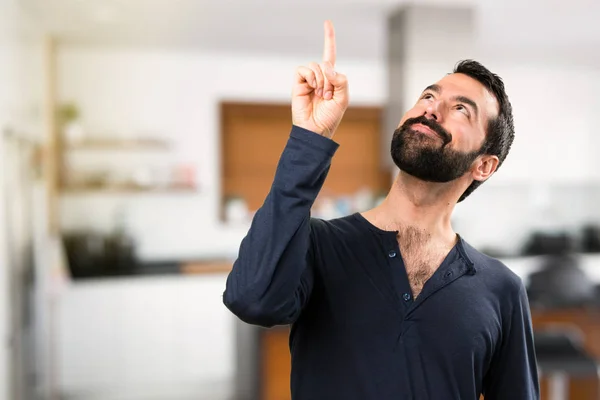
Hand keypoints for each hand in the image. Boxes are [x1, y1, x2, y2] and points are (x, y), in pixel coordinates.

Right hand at [292, 20, 348, 138]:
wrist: (316, 129)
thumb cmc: (330, 116)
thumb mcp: (343, 98)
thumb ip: (341, 80)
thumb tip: (327, 67)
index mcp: (331, 78)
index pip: (329, 54)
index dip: (329, 39)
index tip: (327, 22)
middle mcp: (319, 76)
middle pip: (325, 62)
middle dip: (330, 78)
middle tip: (328, 95)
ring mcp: (307, 80)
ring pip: (315, 65)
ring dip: (321, 79)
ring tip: (321, 95)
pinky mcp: (298, 84)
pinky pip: (303, 70)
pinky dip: (310, 77)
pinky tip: (312, 89)